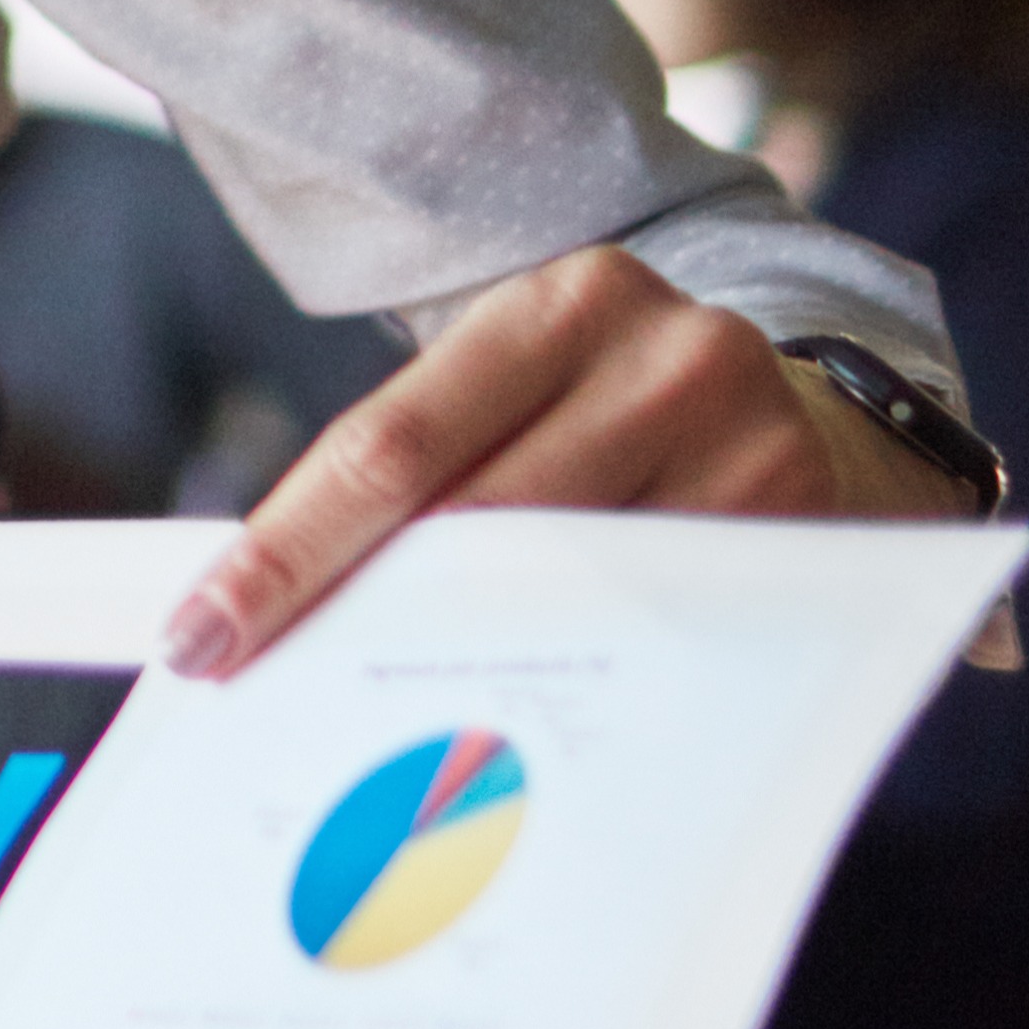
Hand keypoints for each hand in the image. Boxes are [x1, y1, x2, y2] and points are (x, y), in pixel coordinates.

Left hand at [164, 246, 973, 676]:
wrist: (829, 424)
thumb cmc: (626, 422)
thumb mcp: (533, 396)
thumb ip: (430, 473)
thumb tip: (269, 609)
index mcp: (563, 302)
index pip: (390, 446)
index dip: (286, 552)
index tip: (199, 637)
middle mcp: (663, 352)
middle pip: (473, 521)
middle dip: (355, 616)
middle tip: (264, 699)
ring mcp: (746, 437)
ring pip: (559, 585)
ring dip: (455, 658)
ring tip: (374, 725)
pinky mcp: (803, 523)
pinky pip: (650, 626)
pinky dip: (569, 673)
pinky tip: (513, 718)